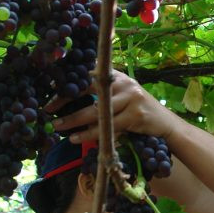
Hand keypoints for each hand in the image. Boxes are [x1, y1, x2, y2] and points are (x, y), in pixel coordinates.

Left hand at [48, 70, 178, 143]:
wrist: (165, 124)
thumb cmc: (137, 112)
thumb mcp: (121, 98)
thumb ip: (101, 97)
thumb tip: (68, 105)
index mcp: (117, 75)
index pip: (87, 74)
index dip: (68, 83)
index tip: (50, 89)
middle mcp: (124, 82)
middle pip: (88, 89)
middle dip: (65, 100)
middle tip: (48, 110)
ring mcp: (131, 98)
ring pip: (96, 111)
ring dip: (74, 120)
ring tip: (58, 127)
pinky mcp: (135, 115)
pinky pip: (107, 125)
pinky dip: (90, 133)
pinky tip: (76, 138)